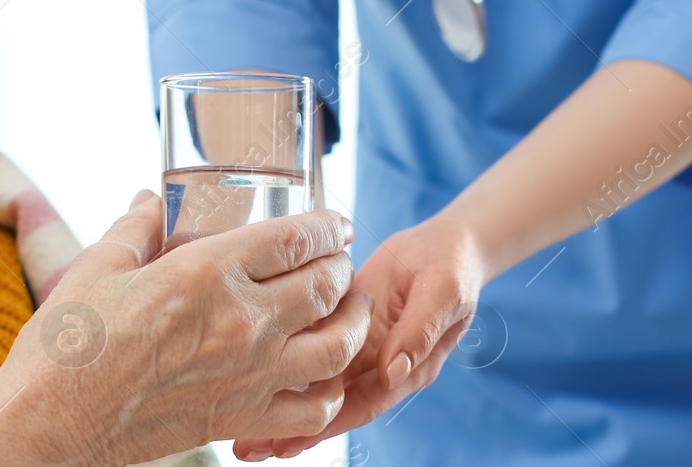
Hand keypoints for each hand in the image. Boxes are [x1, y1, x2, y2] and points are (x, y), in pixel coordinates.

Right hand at [0, 190, 370, 465]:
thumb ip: (137, 229)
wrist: (51, 422)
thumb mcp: (98, 268)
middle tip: (338, 262)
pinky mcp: (241, 419)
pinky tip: (320, 378)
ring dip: (353, 324)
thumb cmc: (68, 346)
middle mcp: (242, 322)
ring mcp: (249, 375)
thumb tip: (150, 200)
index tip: (336, 224)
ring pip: (338, 346)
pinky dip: (329, 392)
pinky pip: (314, 411)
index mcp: (208, 273)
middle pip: (327, 286)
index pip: (297, 238)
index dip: (328, 226)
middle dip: (341, 267)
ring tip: (349, 312)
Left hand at [231, 216, 485, 460]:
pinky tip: (253, 372)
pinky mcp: (345, 325)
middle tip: (249, 449)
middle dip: (291, 429)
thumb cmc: (450, 267)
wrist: (447, 244)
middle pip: (331, 405)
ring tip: (241, 430)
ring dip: (281, 402)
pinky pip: (312, 347)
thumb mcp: (442, 293)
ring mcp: (359, 348)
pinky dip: (285, 362)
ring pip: (316, 382)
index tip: (287, 445)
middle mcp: (378, 366)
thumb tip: (395, 371)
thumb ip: (419, 332)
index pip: (361, 406)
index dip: (324, 426)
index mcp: (405, 367)